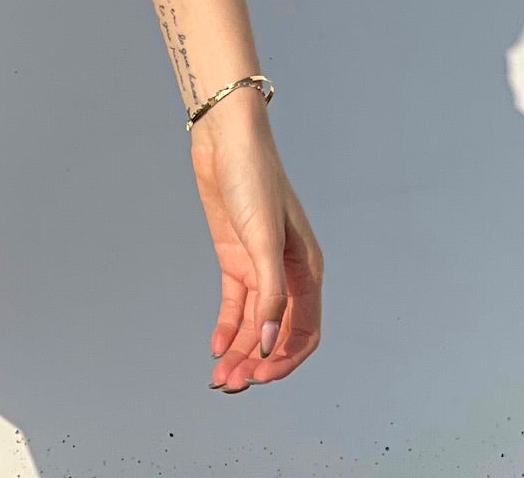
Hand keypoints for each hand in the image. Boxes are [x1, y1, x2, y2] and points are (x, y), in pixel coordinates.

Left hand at [188, 87, 322, 391]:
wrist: (225, 139)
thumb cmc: (254, 178)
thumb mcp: (264, 238)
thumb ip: (270, 292)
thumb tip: (272, 340)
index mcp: (306, 269)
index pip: (305, 332)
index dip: (285, 359)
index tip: (260, 376)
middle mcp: (286, 272)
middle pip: (277, 332)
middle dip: (257, 361)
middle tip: (230, 384)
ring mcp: (259, 265)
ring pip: (255, 322)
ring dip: (240, 350)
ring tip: (220, 376)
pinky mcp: (236, 256)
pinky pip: (236, 303)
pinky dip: (228, 326)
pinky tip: (217, 346)